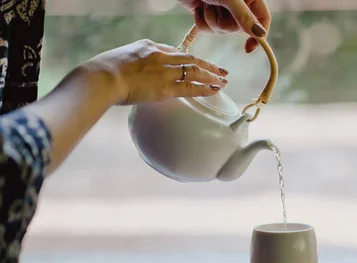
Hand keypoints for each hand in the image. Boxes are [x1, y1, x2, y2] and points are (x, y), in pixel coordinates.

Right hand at [83, 39, 229, 104]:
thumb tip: (139, 73)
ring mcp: (164, 71)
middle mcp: (160, 55)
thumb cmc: (103, 71)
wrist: (101, 77)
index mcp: (148, 46)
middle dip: (208, 65)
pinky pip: (190, 87)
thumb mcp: (121, 58)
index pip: (173, 51)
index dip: (187, 59)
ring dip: (212, 76)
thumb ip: (135, 63)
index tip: (196, 64)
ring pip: (195, 71)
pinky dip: (205, 88)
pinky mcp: (165, 87)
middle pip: (190, 58)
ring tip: (224, 81)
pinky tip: (215, 89)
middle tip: (222, 70)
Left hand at [178, 0, 270, 52]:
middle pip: (240, 29)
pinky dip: (201, 22)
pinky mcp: (208, 15)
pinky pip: (208, 30)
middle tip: (218, 7)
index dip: (259, 35)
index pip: (263, 19)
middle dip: (225, 23)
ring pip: (222, 31)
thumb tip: (260, 34)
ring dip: (211, 20)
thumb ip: (244, 16)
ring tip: (207, 4)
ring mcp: (222, 11)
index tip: (248, 47)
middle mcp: (239, 5)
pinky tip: (198, 8)